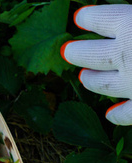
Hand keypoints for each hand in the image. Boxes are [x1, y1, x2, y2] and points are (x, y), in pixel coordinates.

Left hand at [60, 5, 131, 125]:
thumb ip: (131, 15)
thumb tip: (123, 19)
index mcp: (130, 24)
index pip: (100, 19)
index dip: (89, 17)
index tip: (80, 17)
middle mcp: (126, 55)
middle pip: (91, 54)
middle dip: (78, 52)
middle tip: (68, 51)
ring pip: (103, 84)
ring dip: (91, 80)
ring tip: (84, 76)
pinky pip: (128, 114)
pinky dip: (118, 115)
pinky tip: (111, 114)